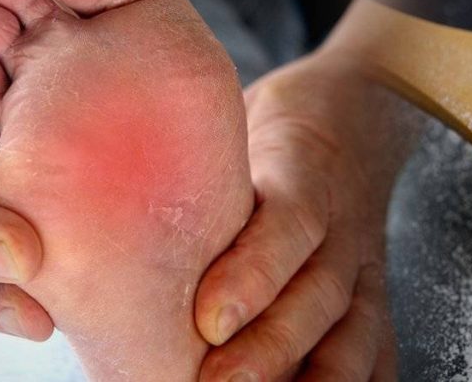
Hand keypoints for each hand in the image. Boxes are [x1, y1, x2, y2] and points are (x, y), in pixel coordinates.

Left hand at [195, 52, 417, 380]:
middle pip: (322, 291)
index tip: (208, 318)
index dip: (255, 273)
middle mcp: (342, 225)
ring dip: (316, 379)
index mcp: (305, 173)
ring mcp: (365, 265)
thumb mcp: (233, 128)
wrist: (358, 116)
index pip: (291, 222)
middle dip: (274, 344)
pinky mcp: (375, 295)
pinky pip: (379, 346)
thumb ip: (187, 174)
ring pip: (356, 327)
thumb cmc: (269, 130)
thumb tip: (93, 222)